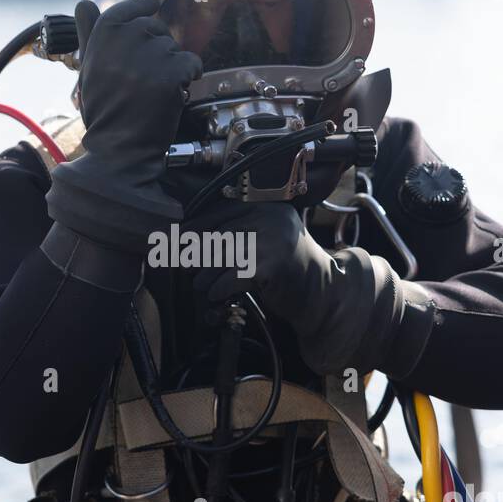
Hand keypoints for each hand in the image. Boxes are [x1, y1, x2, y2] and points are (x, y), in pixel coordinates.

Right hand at [75, 0, 201, 185]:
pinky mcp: (170, 73)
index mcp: (101, 37)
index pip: (126, 10)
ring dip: (171, 66)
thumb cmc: (104, 111)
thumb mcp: (89, 68)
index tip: (152, 3)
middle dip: (157, 48)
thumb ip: (89, 34)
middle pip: (155, 28)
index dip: (141, 5)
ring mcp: (148, 56)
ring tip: (154, 90)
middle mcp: (124, 41)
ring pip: (174, 47)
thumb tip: (85, 3)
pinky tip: (174, 92)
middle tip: (146, 77)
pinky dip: (189, 77)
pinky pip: (191, 62)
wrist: (119, 149)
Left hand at [188, 200, 433, 376]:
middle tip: (186, 269)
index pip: (222, 212)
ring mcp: (272, 240)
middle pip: (219, 235)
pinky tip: (217, 295)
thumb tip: (190, 234)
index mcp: (268, 206)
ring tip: (201, 284)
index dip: (197, 227)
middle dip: (199, 255)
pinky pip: (232, 276)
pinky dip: (220, 288)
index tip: (179, 238)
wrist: (323, 292)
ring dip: (206, 275)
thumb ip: (238, 234)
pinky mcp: (270, 265)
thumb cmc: (289, 269)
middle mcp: (271, 217)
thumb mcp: (265, 242)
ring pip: (223, 256)